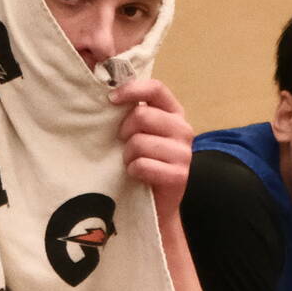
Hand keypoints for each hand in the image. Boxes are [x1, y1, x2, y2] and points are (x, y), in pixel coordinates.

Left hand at [112, 78, 193, 218]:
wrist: (157, 201)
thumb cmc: (143, 160)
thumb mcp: (140, 131)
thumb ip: (133, 111)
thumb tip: (107, 92)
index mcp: (174, 113)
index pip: (156, 88)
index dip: (131, 90)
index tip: (111, 100)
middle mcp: (183, 130)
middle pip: (142, 116)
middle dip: (124, 132)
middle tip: (124, 144)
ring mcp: (184, 153)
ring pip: (139, 142)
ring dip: (127, 155)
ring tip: (132, 162)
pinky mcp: (179, 175)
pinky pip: (142, 165)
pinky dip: (133, 171)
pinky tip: (138, 175)